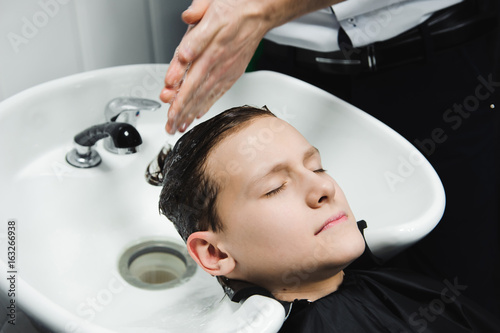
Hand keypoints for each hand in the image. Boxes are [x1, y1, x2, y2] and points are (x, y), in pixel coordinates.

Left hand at [160, 0, 270, 133]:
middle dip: (181, 112)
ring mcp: (225, 71)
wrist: (259, 12)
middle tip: (170, 126)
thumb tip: (183, 53)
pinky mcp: (231, 73)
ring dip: (191, 113)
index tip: (167, 105)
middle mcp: (217, 65)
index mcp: (210, 51)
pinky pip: (217, 93)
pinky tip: (197, 114)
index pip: (189, 79)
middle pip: (195, 93)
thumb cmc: (234, 9)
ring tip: (180, 127)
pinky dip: (206, 105)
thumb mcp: (211, 9)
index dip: (178, 94)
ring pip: (205, 97)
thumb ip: (195, 33)